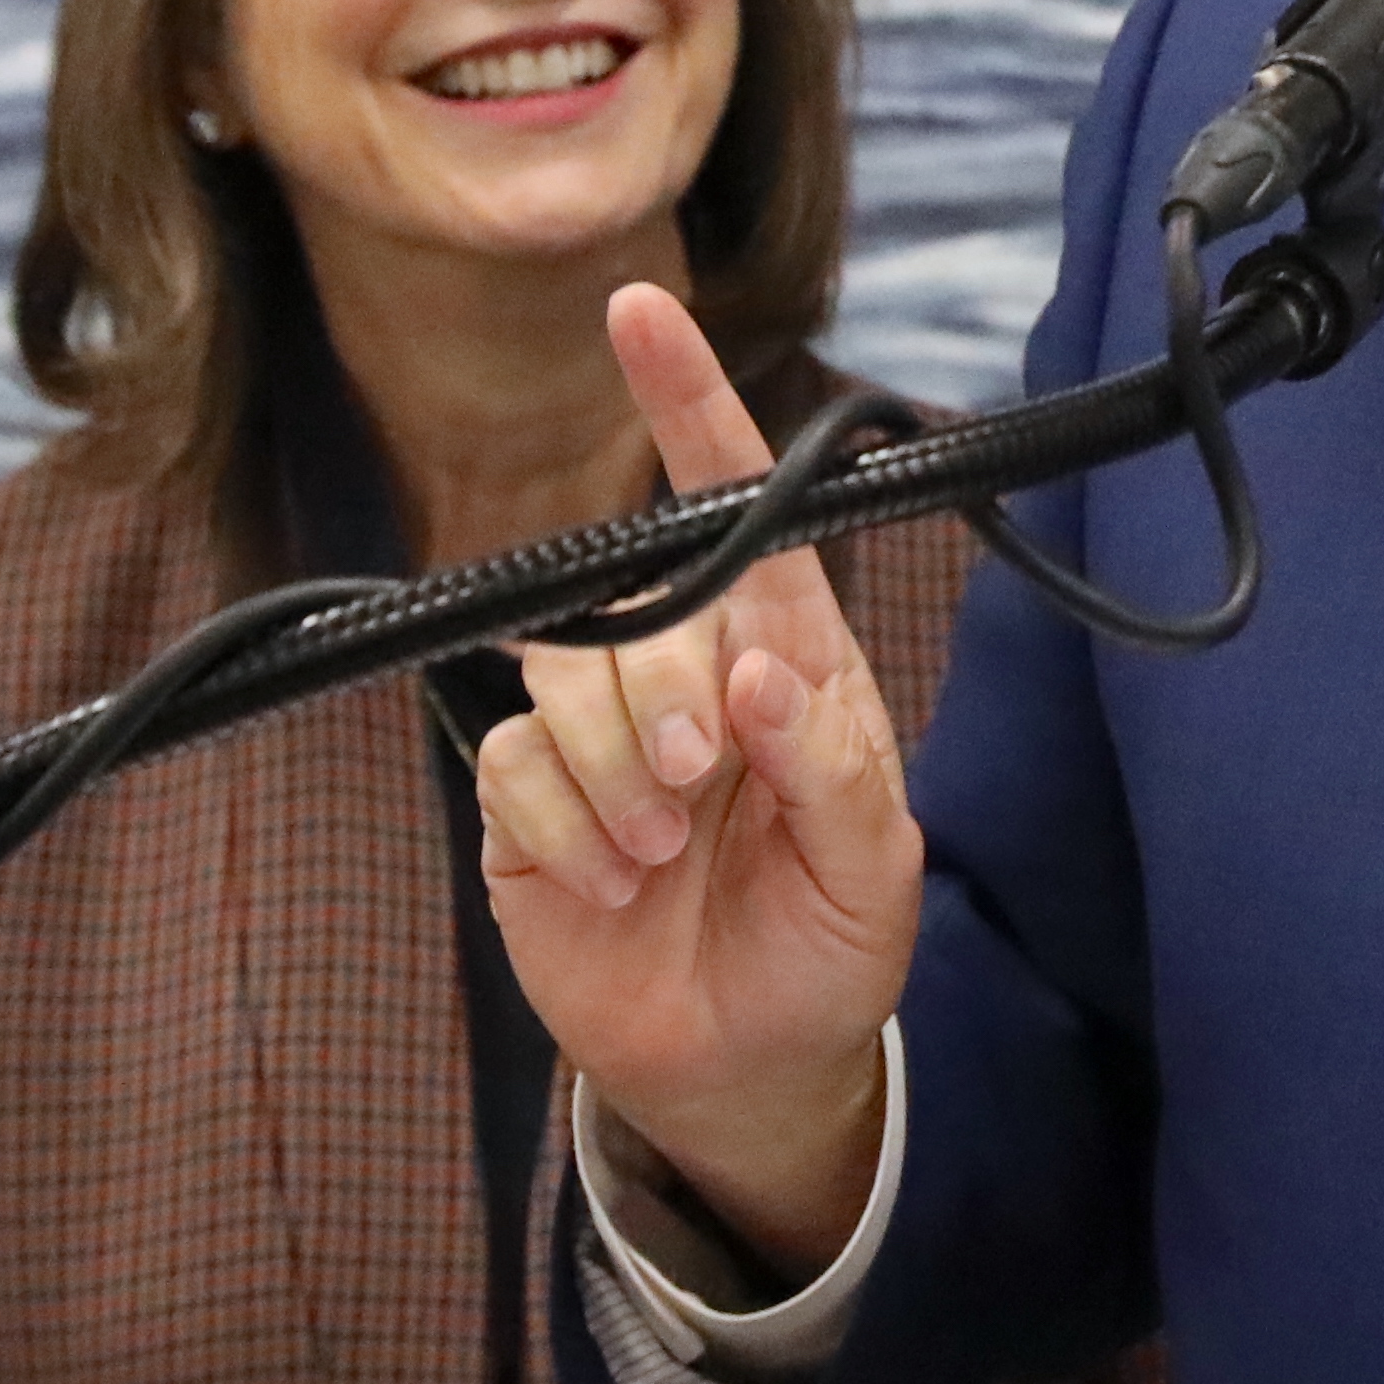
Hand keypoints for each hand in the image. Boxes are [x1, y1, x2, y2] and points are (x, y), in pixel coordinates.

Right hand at [474, 283, 914, 1271]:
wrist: (744, 1069)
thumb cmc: (827, 947)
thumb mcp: (872, 872)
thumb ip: (832, 766)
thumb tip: (760, 672)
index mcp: (786, 659)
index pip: (738, 513)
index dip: (691, 409)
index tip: (640, 314)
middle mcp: (685, 672)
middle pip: (637, 603)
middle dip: (661, 692)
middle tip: (699, 789)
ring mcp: (597, 733)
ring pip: (564, 673)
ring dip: (612, 770)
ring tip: (659, 851)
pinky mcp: (527, 800)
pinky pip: (511, 759)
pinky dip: (561, 826)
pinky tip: (606, 880)